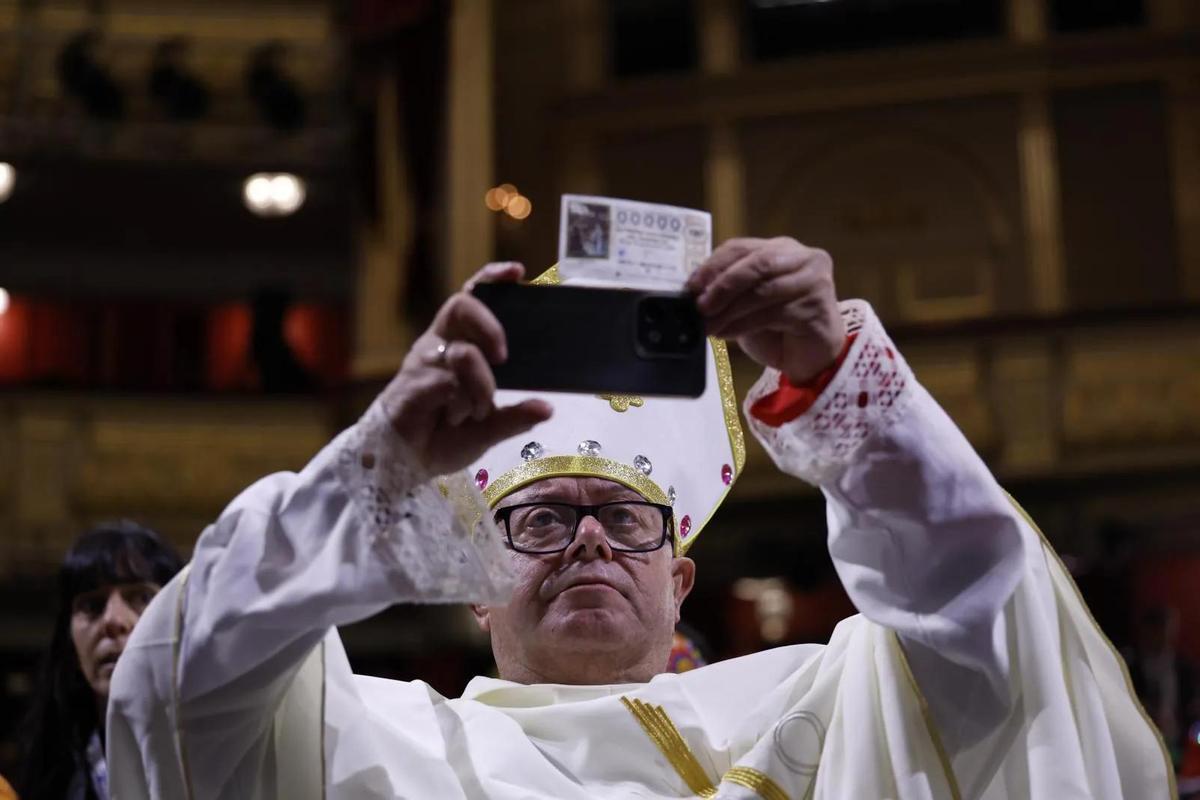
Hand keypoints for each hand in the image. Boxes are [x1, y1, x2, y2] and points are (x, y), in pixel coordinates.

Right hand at [381, 262, 552, 474]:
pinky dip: (460, 401)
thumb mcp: (488, 428)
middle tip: (504, 357)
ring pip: (462, 354)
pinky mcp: (410, 384)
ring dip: (480, 386)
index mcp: (457, 344)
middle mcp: (439, 345)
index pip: (472, 298)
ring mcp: (422, 363)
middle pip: (462, 306)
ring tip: (478, 412)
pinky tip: (456, 417)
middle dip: (490, 326)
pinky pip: (444, 382)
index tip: (517, 272)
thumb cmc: (444, 436)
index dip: (491, 279)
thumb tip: (547, 409)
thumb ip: (515, 418)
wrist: (405, 463)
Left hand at [686, 237, 844, 384]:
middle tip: (700, 306)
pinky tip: (726, 334)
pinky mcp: (816, 306)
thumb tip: (693, 292)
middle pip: (756, 263)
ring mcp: (813, 280)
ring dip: (729, 310)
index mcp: (780, 248)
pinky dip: (743, 325)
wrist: (811, 357)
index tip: (691, 286)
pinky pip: (772, 314)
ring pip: (763, 290)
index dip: (713, 265)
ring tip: (708, 325)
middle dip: (723, 285)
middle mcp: (802, 258)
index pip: (741, 247)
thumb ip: (729, 291)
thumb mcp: (746, 303)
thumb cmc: (777, 328)